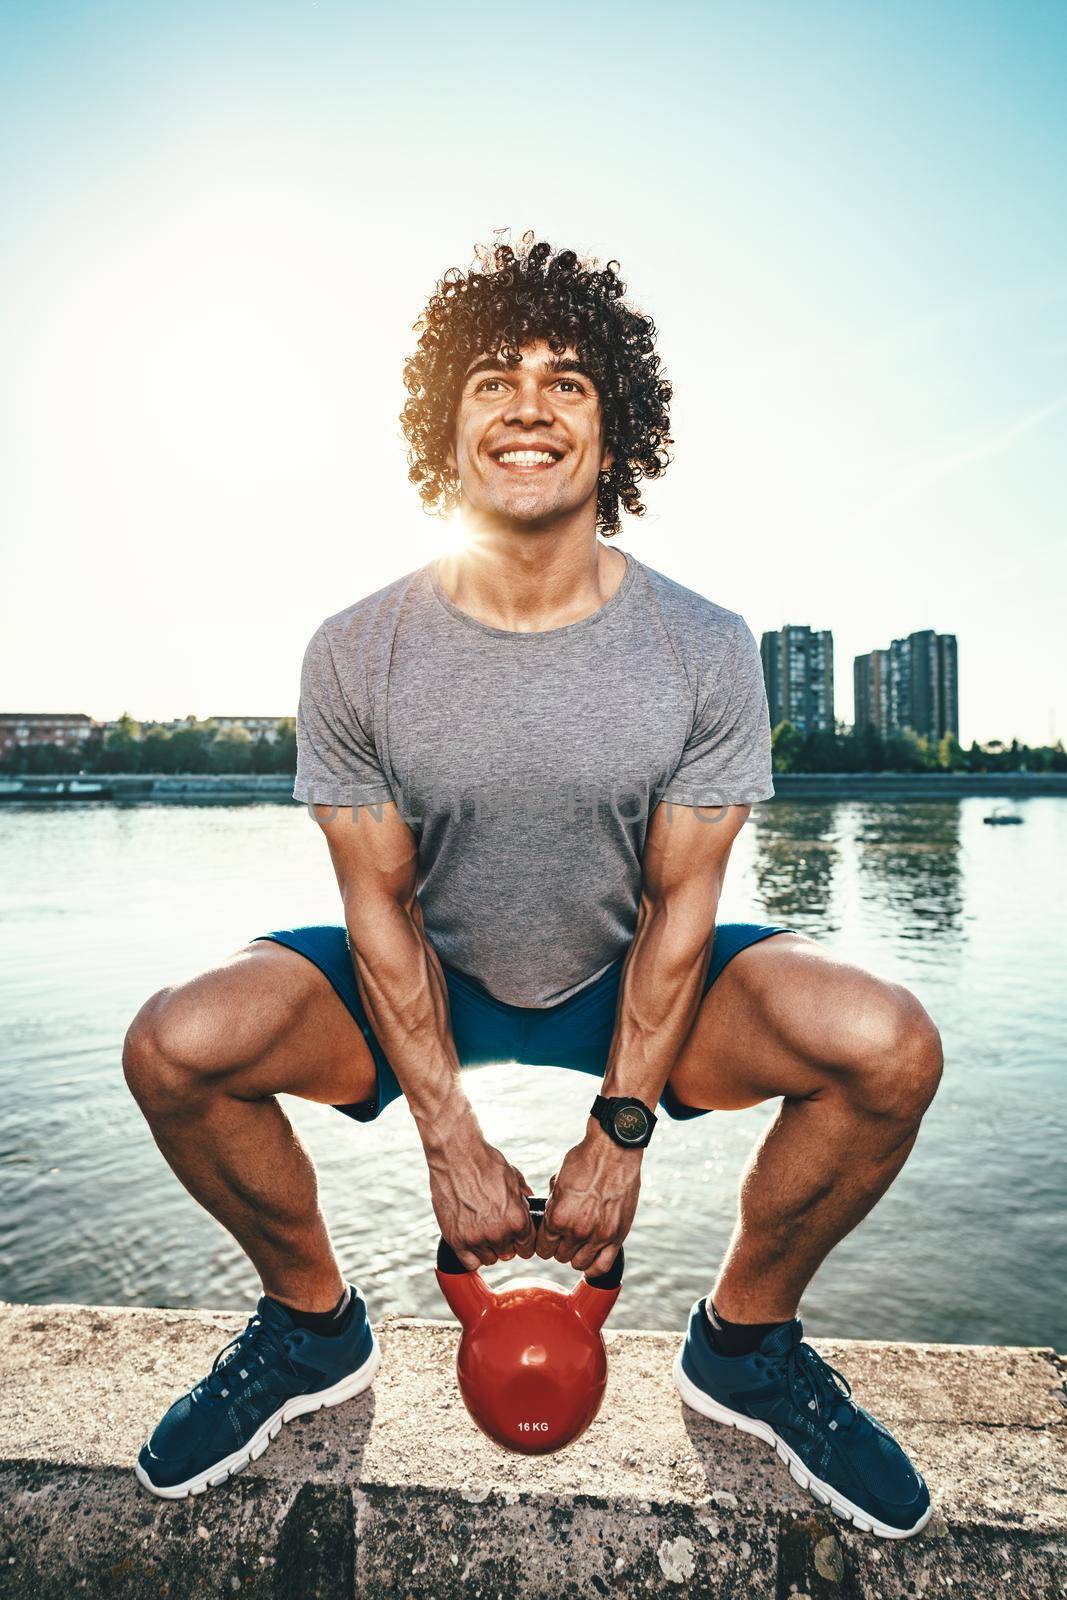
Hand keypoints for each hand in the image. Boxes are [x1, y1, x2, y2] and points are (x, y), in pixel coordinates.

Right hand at [424, 1105, 537, 1270]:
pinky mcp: (456, 1239)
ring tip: (482, 1229)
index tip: (516, 1235)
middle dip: (506, 1242)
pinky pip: (469, 1262)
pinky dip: (472, 1253)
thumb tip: (530, 1207)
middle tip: (497, 1226)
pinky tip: (471, 1238)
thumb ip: (524, 1199)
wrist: (456, 1154)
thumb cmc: (486, 1162)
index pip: (528, 1246)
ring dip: (488, 1247)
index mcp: (518, 1220)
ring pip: (490, 1258)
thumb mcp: (514, 1178)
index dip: (523, 1240)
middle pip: (509, 1253)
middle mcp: (499, 1233)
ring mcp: (476, 1238)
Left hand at [535, 1120, 641, 1278]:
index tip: (548, 1238)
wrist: (613, 1150)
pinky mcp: (617, 1235)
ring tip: (578, 1243)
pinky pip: (603, 1265)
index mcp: (558, 1217)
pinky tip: (591, 1257)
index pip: (543, 1248)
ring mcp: (599, 1235)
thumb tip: (547, 1219)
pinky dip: (594, 1266)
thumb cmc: (584, 1160)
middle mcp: (577, 1230)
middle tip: (564, 1236)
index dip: (544, 1243)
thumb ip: (553, 1206)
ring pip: (579, 1263)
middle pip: (560, 1256)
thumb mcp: (557, 1181)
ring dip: (576, 1255)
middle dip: (559, 1247)